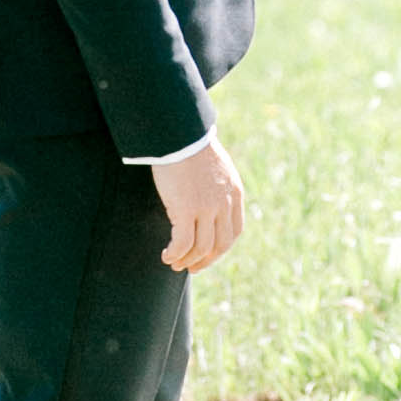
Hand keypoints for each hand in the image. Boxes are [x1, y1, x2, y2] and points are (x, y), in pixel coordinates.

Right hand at [151, 133, 245, 271]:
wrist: (180, 133)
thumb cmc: (190, 146)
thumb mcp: (215, 168)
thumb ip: (217, 187)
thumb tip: (206, 204)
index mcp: (234, 193)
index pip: (234, 232)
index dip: (221, 249)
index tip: (207, 256)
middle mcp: (224, 203)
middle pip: (220, 245)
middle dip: (205, 261)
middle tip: (190, 267)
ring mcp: (206, 207)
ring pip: (201, 248)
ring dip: (187, 260)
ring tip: (173, 263)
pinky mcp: (186, 208)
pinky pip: (182, 242)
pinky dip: (175, 253)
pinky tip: (166, 254)